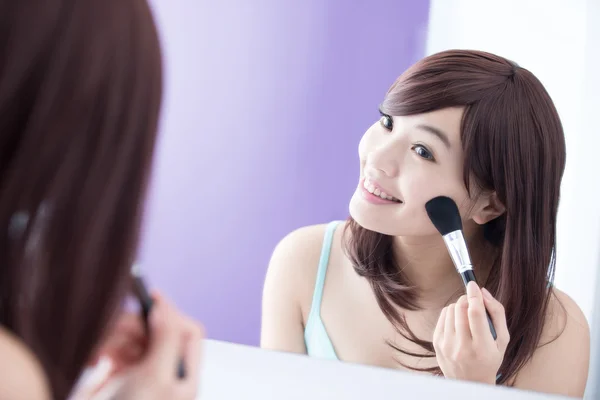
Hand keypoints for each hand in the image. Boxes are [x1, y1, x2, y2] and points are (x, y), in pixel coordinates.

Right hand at [73, 293, 203, 399]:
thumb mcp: (155, 378)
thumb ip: (166, 340)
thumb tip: (166, 309)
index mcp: (184, 376)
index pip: (189, 332)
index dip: (172, 312)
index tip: (150, 297)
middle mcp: (166, 373)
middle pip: (159, 331)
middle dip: (136, 328)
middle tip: (114, 329)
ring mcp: (142, 375)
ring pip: (134, 338)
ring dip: (115, 339)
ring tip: (99, 353)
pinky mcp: (117, 378)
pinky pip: (114, 350)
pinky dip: (104, 349)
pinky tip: (94, 360)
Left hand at [433, 281, 509, 383]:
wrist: (471, 381)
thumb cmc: (490, 359)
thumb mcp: (502, 340)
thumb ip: (497, 314)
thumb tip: (483, 292)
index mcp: (482, 348)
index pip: (475, 314)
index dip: (474, 296)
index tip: (473, 285)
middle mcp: (462, 347)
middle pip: (460, 309)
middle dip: (467, 299)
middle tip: (473, 301)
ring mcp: (446, 345)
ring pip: (450, 310)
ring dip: (460, 306)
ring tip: (467, 316)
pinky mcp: (436, 343)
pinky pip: (443, 315)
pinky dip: (451, 313)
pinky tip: (458, 322)